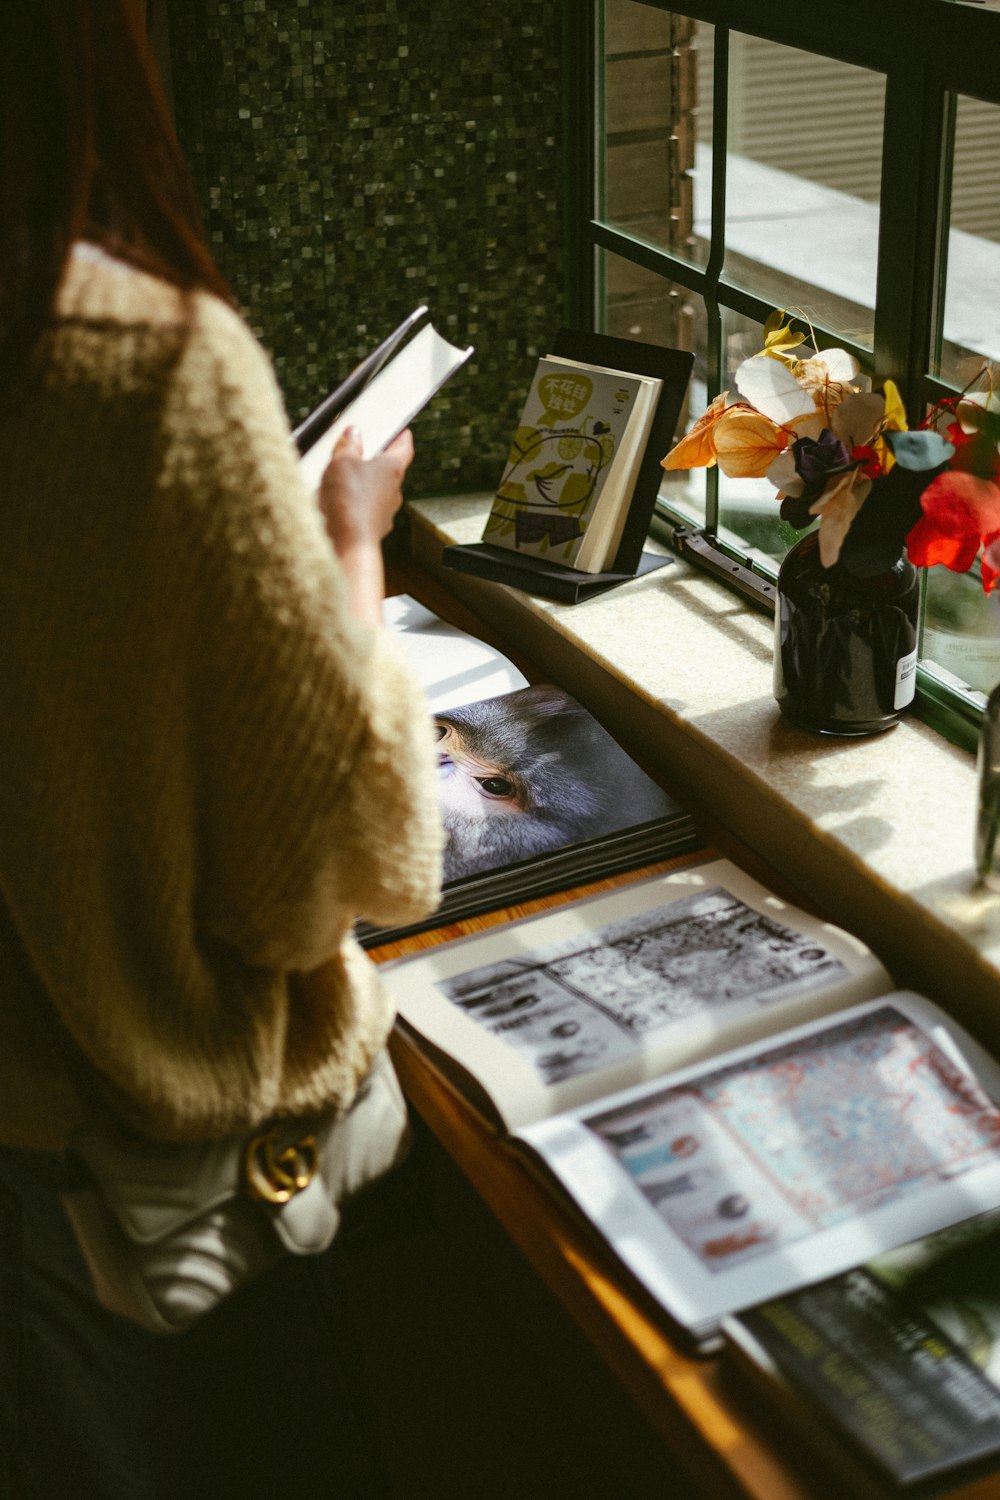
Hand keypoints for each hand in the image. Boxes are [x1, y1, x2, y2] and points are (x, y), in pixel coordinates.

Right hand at [318, 426, 413, 555]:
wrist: (348, 542)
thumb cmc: (350, 500)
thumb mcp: (342, 462)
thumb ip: (348, 446)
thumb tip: (353, 434)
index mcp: (392, 469)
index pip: (404, 448)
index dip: (402, 438)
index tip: (403, 433)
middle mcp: (394, 491)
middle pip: (390, 471)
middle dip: (377, 462)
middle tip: (365, 452)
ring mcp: (385, 512)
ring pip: (377, 492)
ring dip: (365, 485)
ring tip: (343, 480)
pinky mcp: (373, 528)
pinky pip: (366, 510)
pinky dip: (356, 504)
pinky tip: (339, 504)